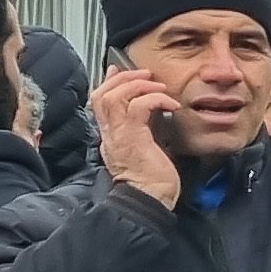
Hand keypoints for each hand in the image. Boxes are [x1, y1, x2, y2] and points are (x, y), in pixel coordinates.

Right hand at [93, 69, 181, 205]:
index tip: (122, 71)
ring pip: (115, 97)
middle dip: (123, 78)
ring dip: (138, 85)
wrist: (149, 200)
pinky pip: (138, 107)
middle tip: (145, 75)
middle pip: (101, 94)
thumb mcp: (145, 147)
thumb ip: (142, 127)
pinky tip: (171, 104)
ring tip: (158, 86)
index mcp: (110, 136)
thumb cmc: (152, 181)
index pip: (99, 101)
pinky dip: (155, 99)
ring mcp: (118, 135)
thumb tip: (146, 107)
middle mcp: (109, 134)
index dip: (109, 82)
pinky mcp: (133, 138)